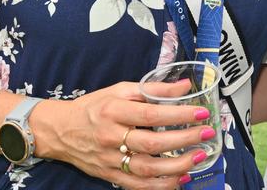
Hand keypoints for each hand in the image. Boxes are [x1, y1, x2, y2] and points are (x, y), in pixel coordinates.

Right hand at [34, 81, 212, 188]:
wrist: (59, 131)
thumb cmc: (93, 107)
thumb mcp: (119, 90)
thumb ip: (153, 89)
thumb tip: (185, 86)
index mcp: (113, 110)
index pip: (151, 114)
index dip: (178, 115)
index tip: (201, 113)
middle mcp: (111, 136)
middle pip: (151, 143)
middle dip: (183, 140)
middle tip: (206, 134)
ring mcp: (110, 159)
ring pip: (146, 169)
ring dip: (177, 166)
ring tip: (199, 158)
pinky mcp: (109, 175)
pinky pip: (138, 185)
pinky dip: (161, 185)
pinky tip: (180, 179)